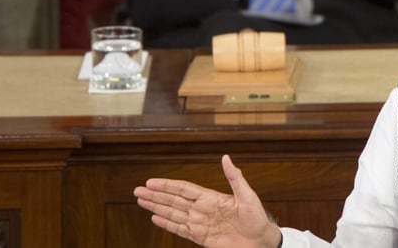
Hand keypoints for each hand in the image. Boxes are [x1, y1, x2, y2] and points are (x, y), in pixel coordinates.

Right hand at [133, 154, 282, 247]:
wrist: (260, 241)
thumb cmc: (257, 217)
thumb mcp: (247, 196)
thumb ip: (235, 178)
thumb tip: (226, 157)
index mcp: (211, 198)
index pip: (184, 189)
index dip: (167, 185)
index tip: (151, 182)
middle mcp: (202, 209)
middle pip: (173, 200)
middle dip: (155, 195)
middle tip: (137, 190)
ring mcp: (200, 223)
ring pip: (173, 214)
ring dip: (156, 208)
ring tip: (141, 201)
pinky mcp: (200, 237)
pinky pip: (179, 230)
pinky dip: (166, 224)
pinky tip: (155, 219)